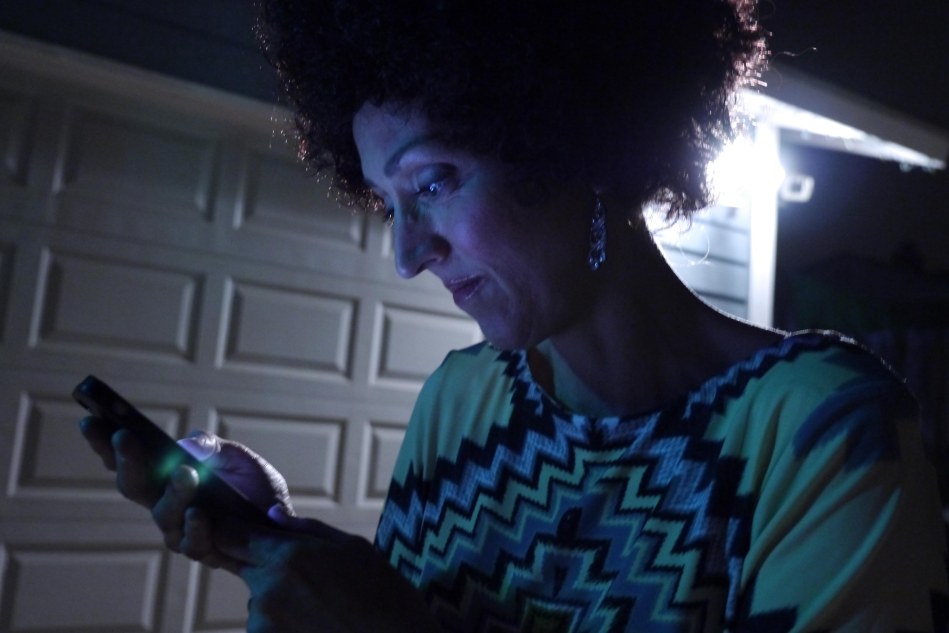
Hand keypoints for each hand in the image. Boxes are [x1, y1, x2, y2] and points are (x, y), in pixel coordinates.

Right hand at [78, 417, 292, 570]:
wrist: (282, 524)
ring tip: (185, 472)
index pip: (126, 460)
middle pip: (133, 485)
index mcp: (165, 476)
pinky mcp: (202, 549)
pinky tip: (200, 512)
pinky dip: (196, 525)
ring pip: (163, 514)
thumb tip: (185, 445)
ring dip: (173, 492)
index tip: (91, 421)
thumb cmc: (253, 486)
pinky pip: (192, 541)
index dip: (104, 444)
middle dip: (127, 460)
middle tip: (124, 436)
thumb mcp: (236, 456)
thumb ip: (211, 446)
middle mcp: (163, 503)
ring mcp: (179, 529)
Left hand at [215, 512, 440, 632]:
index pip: (230, 536)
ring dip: (280, 603)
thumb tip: (270, 516)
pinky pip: (268, 629)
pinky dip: (286, 627)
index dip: (232, 531)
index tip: (243, 533)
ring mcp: (264, 626)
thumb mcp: (353, 548)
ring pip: (259, 603)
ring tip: (323, 610)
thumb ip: (305, 530)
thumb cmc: (384, 594)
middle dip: (268, 568)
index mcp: (288, 556)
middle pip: (247, 569)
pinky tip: (319, 627)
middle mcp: (268, 591)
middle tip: (310, 580)